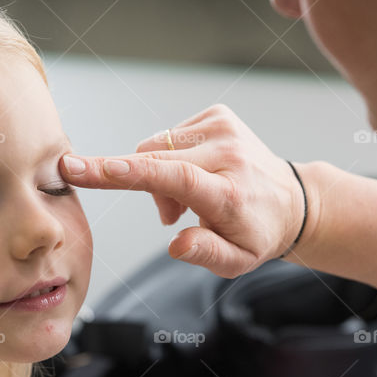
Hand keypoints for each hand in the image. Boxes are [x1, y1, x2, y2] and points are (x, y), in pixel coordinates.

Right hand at [59, 104, 306, 277]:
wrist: (291, 201)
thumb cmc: (257, 233)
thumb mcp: (237, 262)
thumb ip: (205, 254)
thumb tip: (177, 245)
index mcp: (227, 192)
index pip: (173, 177)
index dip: (127, 173)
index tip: (85, 167)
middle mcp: (226, 153)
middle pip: (153, 159)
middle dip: (125, 177)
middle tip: (154, 209)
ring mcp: (223, 128)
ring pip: (155, 148)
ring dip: (158, 174)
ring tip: (188, 199)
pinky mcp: (217, 114)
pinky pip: (169, 136)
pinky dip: (171, 158)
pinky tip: (197, 173)